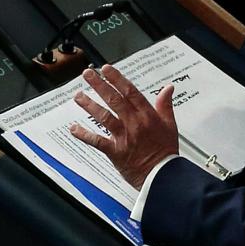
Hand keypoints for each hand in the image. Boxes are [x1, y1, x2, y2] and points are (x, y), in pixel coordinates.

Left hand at [69, 65, 177, 189]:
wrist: (162, 176)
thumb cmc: (165, 152)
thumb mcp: (170, 125)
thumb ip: (166, 105)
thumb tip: (168, 88)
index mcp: (147, 115)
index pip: (130, 91)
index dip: (117, 79)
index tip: (106, 69)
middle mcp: (134, 123)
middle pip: (114, 100)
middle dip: (100, 85)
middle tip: (88, 74)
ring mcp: (124, 137)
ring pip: (104, 117)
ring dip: (90, 105)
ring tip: (78, 95)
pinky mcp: (115, 151)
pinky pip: (97, 141)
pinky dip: (84, 135)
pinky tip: (74, 128)